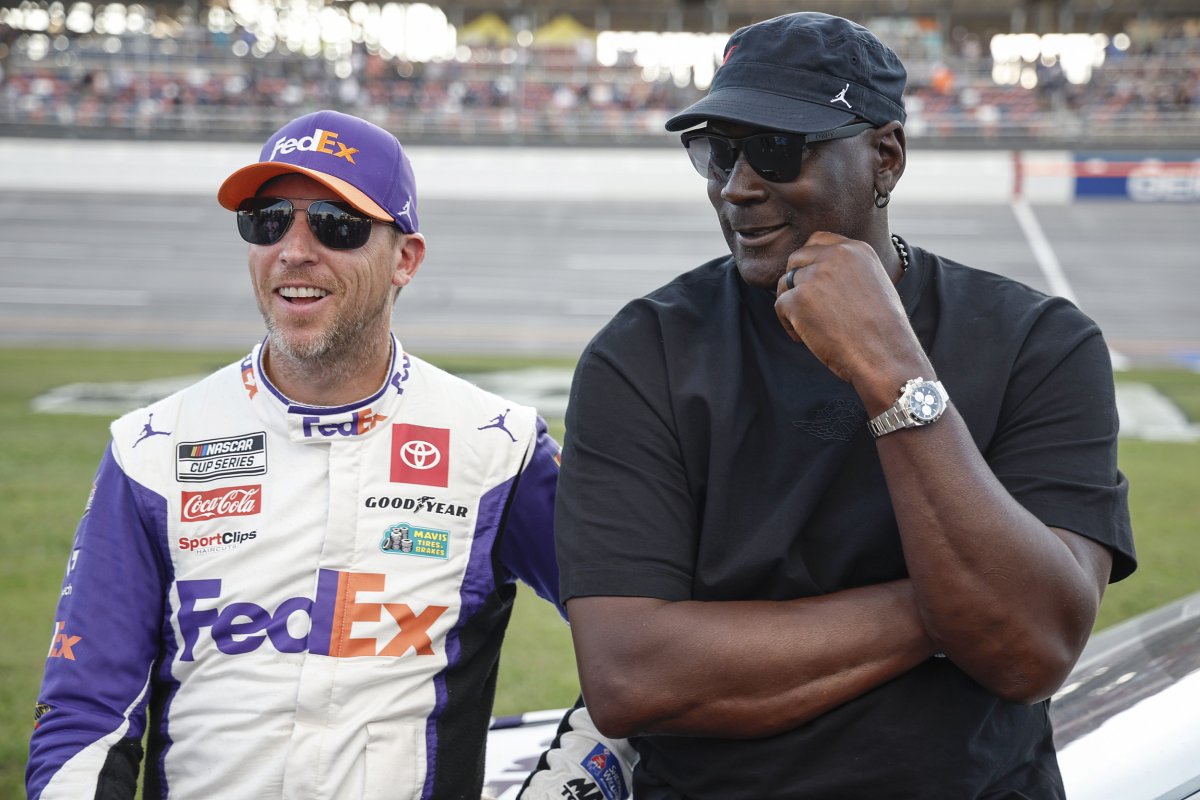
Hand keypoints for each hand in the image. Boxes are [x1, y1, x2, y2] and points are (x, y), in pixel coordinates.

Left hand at [774, 231, 927, 402]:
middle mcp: (835, 256)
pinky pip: (780, 306)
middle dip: (795, 282)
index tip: (812, 283)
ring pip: (785, 283)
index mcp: (856, 249)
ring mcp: (814, 276)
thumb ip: (848, 271)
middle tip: (805, 308)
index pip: (818, 240)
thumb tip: (816, 272)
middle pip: (796, 259)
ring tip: (809, 328)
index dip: (809, 261)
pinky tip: (805, 339)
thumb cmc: (883, 330)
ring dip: (791, 305)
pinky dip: (789, 324)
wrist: (886, 355)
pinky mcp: (798, 299)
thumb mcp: (874, 285)